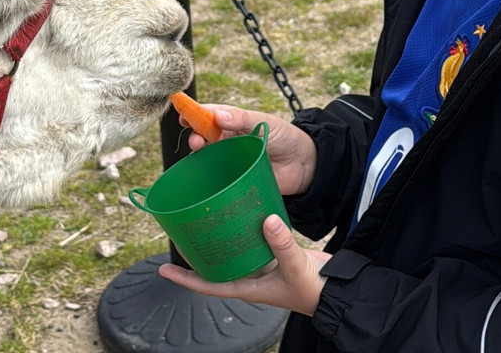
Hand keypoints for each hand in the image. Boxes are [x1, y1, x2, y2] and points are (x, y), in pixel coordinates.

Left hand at [158, 214, 329, 315]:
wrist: (337, 288)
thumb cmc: (313, 289)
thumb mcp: (295, 268)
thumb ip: (281, 245)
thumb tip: (266, 220)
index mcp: (248, 287)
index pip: (208, 285)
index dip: (185, 278)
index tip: (163, 269)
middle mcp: (250, 276)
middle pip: (215, 265)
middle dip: (196, 253)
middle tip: (179, 233)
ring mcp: (261, 264)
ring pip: (232, 250)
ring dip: (218, 237)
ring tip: (202, 218)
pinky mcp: (274, 252)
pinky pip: (252, 239)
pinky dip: (244, 228)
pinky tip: (240, 211)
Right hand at [176, 104, 316, 195]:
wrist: (305, 165)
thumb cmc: (285, 137)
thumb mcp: (264, 121)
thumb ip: (241, 118)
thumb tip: (216, 115)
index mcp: (234, 122)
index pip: (210, 115)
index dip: (194, 113)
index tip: (183, 114)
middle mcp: (229, 141)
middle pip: (204, 136)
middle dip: (195, 135)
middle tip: (195, 139)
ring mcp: (231, 160)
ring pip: (208, 157)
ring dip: (199, 155)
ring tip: (198, 150)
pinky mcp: (237, 179)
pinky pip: (219, 178)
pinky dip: (208, 177)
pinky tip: (204, 176)